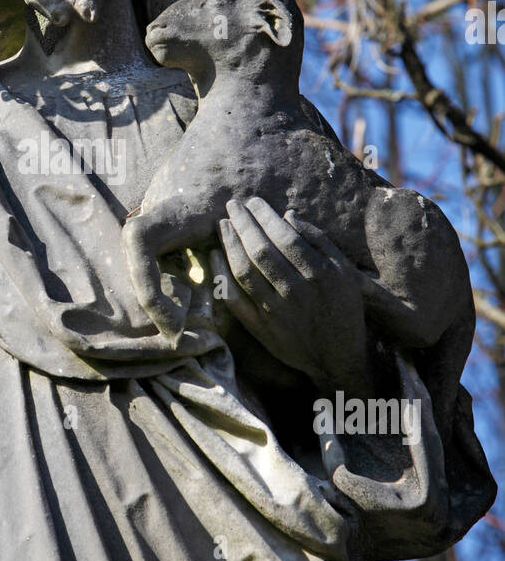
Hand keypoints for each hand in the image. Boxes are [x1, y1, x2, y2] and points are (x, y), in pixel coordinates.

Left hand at [214, 196, 371, 394]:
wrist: (338, 358)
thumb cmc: (343, 309)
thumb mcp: (345, 272)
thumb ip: (320, 241)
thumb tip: (289, 215)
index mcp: (320, 274)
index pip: (285, 237)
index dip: (265, 217)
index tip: (253, 201)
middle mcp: (296, 292)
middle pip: (261, 251)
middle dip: (243, 223)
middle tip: (232, 204)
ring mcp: (276, 312)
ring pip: (244, 272)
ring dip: (229, 244)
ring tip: (222, 224)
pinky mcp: (261, 329)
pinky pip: (235, 300)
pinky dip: (222, 277)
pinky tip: (215, 256)